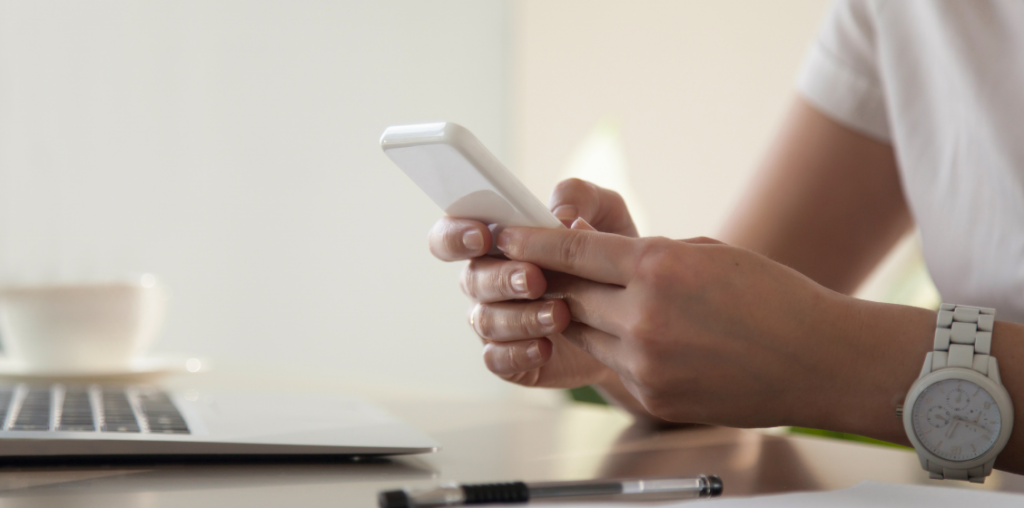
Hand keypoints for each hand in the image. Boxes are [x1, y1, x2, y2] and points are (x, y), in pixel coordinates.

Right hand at [427, 178, 638, 388]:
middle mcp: (487, 281)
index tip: (482, 236)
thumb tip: (559, 214)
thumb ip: (580, 197)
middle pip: (472, 279)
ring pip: (486, 320)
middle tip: (536, 279)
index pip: (451, 235)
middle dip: (502, 278)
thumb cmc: (609, 256)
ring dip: (520, 317)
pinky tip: (546, 347)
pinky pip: (497, 359)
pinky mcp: (510, 358)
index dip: (455, 235)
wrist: (635, 314)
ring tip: (559, 315)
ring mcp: (496, 321)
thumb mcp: (606, 215)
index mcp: (496, 243)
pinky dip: (519, 353)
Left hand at [493, 224, 926, 427]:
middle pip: (567, 296)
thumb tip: (602, 257)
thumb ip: (647, 256)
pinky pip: (613, 366)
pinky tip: (650, 340)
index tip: (502, 235)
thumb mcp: (706, 254)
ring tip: (613, 306)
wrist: (819, 359)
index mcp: (657, 268)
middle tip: (541, 272)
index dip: (529, 242)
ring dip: (586, 318)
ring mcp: (645, 361)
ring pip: (585, 334)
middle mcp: (643, 316)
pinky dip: (618, 349)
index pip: (571, 252)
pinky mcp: (651, 396)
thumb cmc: (773, 298)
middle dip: (552, 283)